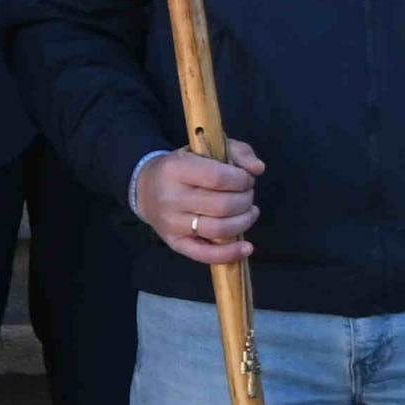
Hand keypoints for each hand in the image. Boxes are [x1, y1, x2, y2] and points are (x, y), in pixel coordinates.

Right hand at [130, 140, 261, 264]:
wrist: (145, 190)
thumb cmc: (182, 167)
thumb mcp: (206, 149)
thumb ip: (237, 151)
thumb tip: (258, 169)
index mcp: (176, 169)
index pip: (218, 178)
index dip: (242, 180)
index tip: (246, 179)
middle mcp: (171, 197)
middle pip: (223, 205)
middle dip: (245, 200)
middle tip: (247, 195)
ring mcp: (172, 223)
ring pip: (220, 229)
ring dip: (244, 221)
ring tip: (248, 212)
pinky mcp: (176, 243)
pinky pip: (205, 254)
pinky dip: (230, 254)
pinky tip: (246, 247)